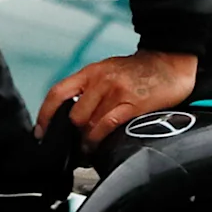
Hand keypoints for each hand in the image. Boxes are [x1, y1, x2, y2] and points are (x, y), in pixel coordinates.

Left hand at [38, 49, 196, 147]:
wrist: (170, 64)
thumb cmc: (139, 71)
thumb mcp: (108, 71)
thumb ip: (89, 90)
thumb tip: (72, 117)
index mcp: (91, 72)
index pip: (58, 93)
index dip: (45, 115)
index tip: (41, 132)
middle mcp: (100, 80)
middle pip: (74, 115)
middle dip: (72, 133)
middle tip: (73, 144)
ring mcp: (116, 92)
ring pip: (89, 123)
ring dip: (86, 140)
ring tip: (87, 148)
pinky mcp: (133, 104)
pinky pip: (107, 126)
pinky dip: (99, 140)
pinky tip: (98, 146)